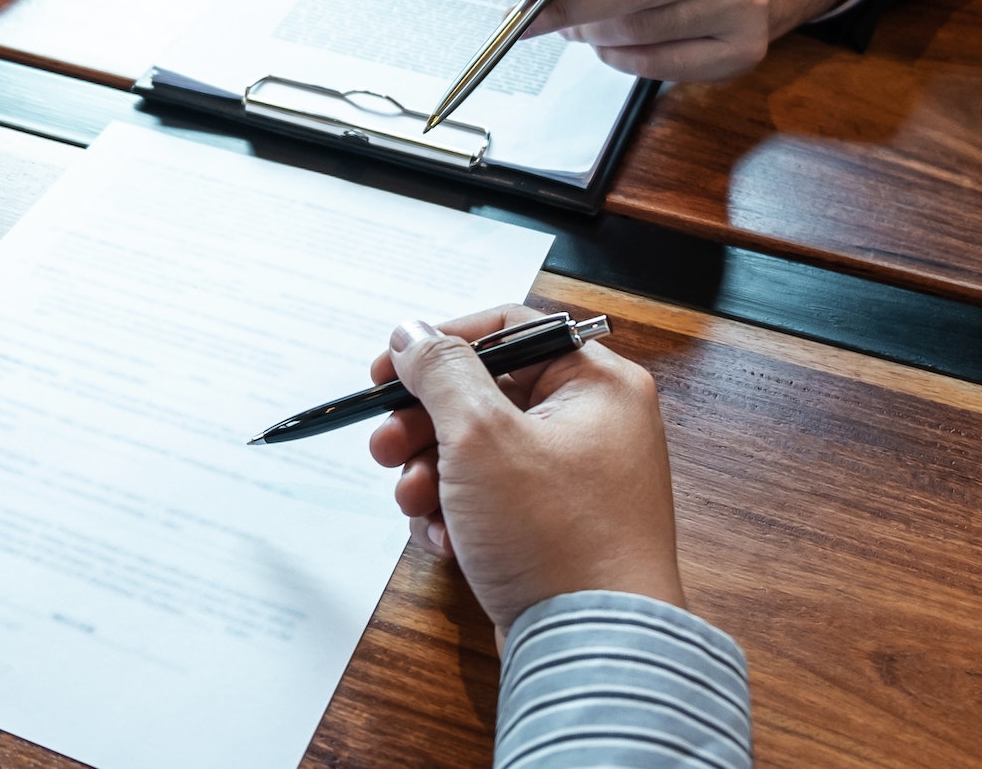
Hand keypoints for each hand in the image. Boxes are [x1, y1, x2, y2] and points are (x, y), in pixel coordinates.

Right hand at [367, 307, 684, 642]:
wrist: (593, 648)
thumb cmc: (556, 537)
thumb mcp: (482, 437)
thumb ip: (441, 373)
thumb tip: (412, 332)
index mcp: (597, 384)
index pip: (509, 332)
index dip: (441, 345)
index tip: (387, 369)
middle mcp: (594, 423)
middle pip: (485, 395)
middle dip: (423, 424)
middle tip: (384, 446)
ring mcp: (575, 478)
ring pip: (479, 451)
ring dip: (432, 474)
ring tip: (414, 503)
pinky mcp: (555, 526)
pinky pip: (491, 498)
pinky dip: (457, 514)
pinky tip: (444, 540)